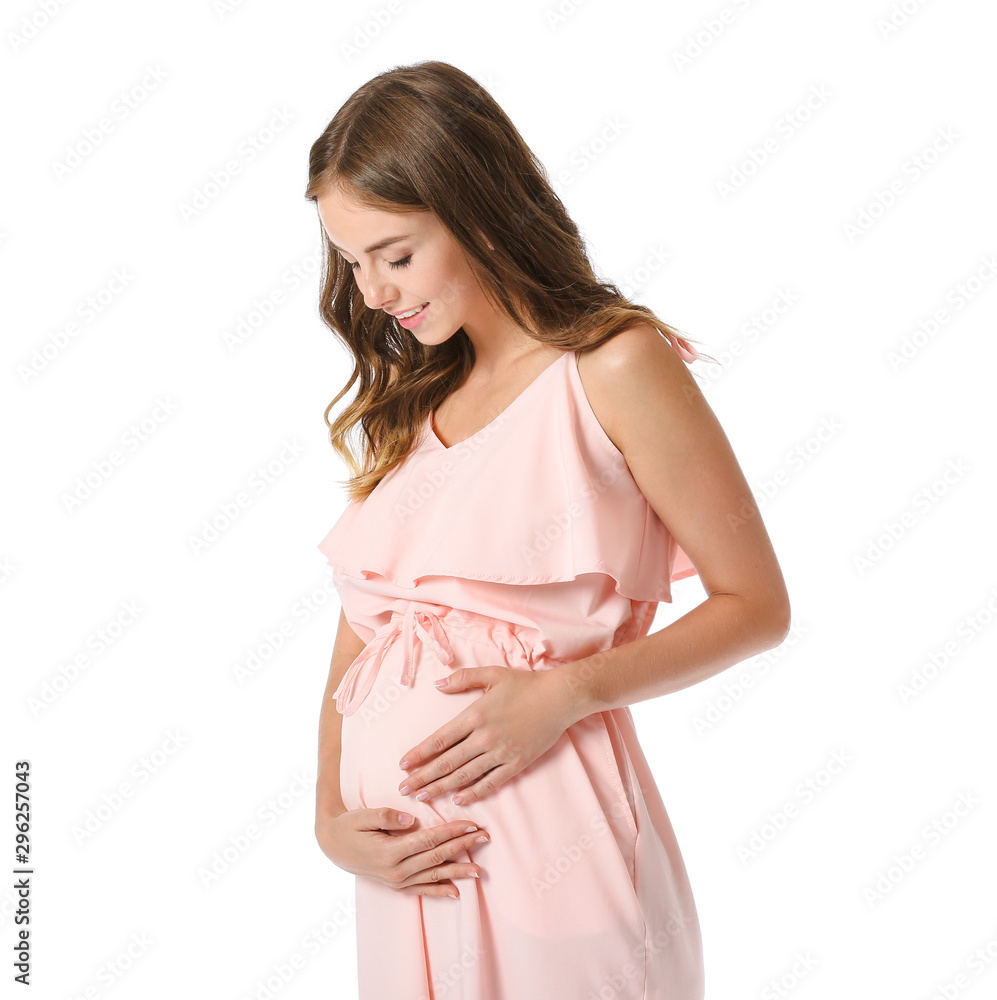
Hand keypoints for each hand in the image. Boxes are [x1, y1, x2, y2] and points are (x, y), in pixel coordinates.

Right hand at [315, 806, 489, 899]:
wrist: (331, 845)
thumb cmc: (348, 825)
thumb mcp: (363, 816)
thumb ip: (387, 816)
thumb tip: (411, 819)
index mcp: (389, 851)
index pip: (428, 840)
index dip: (451, 832)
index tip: (471, 825)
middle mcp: (395, 870)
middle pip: (436, 858)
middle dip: (462, 848)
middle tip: (484, 839)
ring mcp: (396, 881)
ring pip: (433, 876)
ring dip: (457, 872)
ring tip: (479, 870)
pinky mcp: (395, 885)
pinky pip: (421, 890)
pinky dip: (439, 892)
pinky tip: (456, 892)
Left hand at [397, 665, 570, 806]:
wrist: (560, 698)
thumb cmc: (525, 684)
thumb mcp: (492, 674)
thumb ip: (462, 678)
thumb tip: (437, 684)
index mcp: (475, 714)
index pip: (440, 739)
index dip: (419, 754)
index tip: (403, 764)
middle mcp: (484, 737)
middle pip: (447, 762)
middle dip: (423, 777)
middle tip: (404, 789)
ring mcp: (501, 752)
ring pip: (464, 775)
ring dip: (441, 788)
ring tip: (423, 796)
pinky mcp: (517, 763)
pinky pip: (490, 782)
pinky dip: (473, 793)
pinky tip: (458, 799)